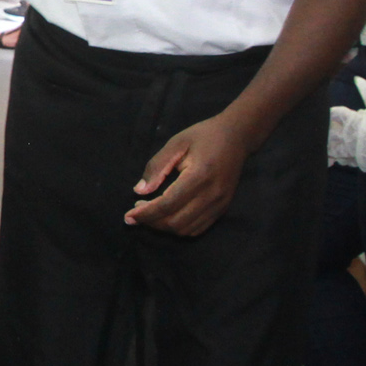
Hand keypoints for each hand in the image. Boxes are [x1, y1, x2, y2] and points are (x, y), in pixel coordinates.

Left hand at [127, 113, 253, 236]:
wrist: (237, 136)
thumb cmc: (204, 136)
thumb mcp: (176, 143)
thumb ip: (156, 166)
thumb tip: (140, 191)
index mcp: (200, 175)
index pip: (168, 204)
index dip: (146, 213)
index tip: (129, 215)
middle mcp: (212, 194)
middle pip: (176, 222)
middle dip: (152, 222)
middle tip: (137, 212)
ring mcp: (219, 204)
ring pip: (186, 229)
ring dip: (164, 227)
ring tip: (150, 214)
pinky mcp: (223, 208)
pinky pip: (198, 228)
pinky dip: (179, 228)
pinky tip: (168, 217)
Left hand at [331, 77, 365, 177]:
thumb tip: (357, 78)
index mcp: (351, 120)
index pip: (334, 113)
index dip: (330, 112)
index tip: (329, 111)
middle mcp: (346, 134)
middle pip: (328, 130)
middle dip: (324, 128)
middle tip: (320, 126)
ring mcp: (347, 148)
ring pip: (329, 146)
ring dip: (326, 144)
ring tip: (322, 142)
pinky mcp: (351, 160)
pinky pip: (338, 159)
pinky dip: (335, 158)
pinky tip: (333, 158)